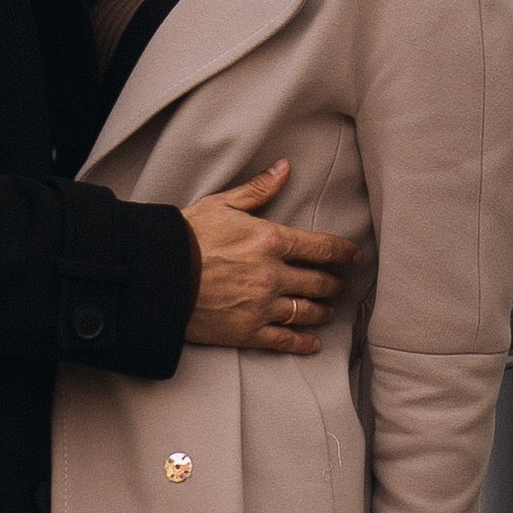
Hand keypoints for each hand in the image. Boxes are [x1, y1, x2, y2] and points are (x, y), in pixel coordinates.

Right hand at [182, 160, 360, 355]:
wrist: (157, 277)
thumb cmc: (187, 236)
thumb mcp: (222, 205)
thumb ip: (258, 190)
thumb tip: (284, 169)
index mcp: (271, 240)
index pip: (322, 247)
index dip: (344, 253)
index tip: (355, 257)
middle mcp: (274, 275)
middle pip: (319, 282)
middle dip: (334, 284)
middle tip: (341, 286)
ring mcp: (263, 306)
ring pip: (307, 312)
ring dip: (323, 312)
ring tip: (328, 311)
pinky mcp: (248, 332)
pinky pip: (285, 340)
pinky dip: (303, 343)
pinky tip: (313, 344)